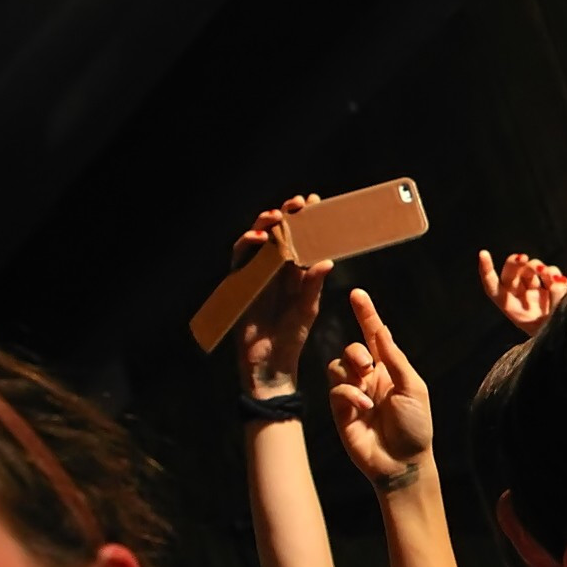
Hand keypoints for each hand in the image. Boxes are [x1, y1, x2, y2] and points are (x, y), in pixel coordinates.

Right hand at [231, 196, 331, 395]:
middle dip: (285, 216)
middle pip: (277, 235)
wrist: (270, 363)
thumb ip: (313, 285)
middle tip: (298, 203)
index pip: (299, 240)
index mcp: (293, 273)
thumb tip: (327, 260)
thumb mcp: (307, 308)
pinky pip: (240, 259)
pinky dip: (247, 246)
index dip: (305, 221)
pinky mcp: (240, 284)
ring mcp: (255, 276)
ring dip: (264, 225)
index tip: (316, 203)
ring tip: (277, 216)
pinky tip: (259, 238)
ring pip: (256, 242)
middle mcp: (273, 270)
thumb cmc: (291, 337)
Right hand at [326, 288, 434, 487]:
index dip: (366, 314)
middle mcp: (369, 378)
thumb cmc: (416, 425)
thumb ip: (393, 358)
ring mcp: (353, 394)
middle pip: (351, 349)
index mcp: (389, 369)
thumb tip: (380, 329)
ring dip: (351, 372)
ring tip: (367, 390)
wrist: (403, 462)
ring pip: (337, 366)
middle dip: (355, 351)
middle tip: (367, 365)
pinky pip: (335, 389)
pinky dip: (349, 394)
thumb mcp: (412, 387)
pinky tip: (364, 407)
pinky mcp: (341, 411)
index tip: (357, 293)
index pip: (374, 336)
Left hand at [478, 249, 566, 338]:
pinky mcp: (551, 291)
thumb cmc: (556, 339)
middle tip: (524, 259)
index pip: (494, 288)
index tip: (483, 253)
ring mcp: (536, 294)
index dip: (486, 271)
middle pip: (511, 274)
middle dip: (516, 263)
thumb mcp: (553, 323)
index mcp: (513, 310)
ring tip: (548, 274)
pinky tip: (559, 280)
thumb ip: (555, 299)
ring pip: (530, 270)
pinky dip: (553, 273)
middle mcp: (521, 299)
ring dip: (538, 267)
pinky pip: (549, 274)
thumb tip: (557, 280)